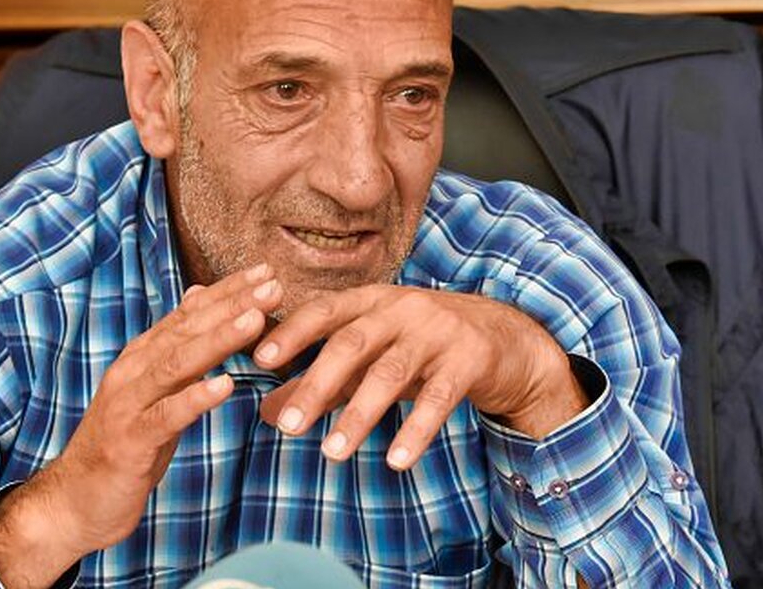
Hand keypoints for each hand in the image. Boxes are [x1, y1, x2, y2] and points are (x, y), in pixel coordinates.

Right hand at [0, 264, 282, 588]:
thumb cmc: (124, 442)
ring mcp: (128, 404)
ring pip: (177, 364)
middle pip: (187, 330)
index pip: (188, 313)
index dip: (227, 290)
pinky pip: (166, 415)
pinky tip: (226, 386)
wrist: (75, 500)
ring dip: (218, 340)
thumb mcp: (153, 388)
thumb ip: (176, 345)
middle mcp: (132, 371)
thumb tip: (199, 295)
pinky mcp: (130, 441)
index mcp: (141, 356)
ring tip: (255, 321)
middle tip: (273, 285)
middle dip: (232, 305)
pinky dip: (195, 398)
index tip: (266, 271)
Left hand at [253, 285, 585, 469]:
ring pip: (391, 373)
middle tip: (289, 426)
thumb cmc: (422, 348)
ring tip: (333, 453)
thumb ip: (323, 382)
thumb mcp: (372, 358)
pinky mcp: (470, 359)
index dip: (293, 333)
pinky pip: (439, 398)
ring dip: (360, 414)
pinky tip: (396, 460)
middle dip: (317, 384)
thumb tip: (267, 413)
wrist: (504, 340)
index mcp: (373, 301)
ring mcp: (438, 331)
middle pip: (352, 343)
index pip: (325, 311)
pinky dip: (416, 430)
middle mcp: (402, 308)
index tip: (259, 359)